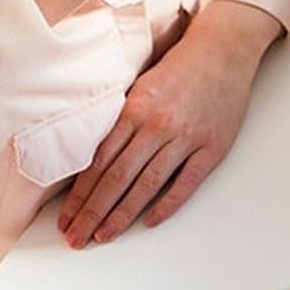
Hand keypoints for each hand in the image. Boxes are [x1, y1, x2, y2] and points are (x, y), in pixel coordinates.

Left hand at [59, 0, 280, 247]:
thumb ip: (120, 121)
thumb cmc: (179, 68)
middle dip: (93, 212)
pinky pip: (186, 182)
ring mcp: (186, 138)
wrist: (223, 51)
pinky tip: (149, 221)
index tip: (66, 218)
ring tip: (103, 237)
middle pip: (117, 179)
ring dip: (122, 214)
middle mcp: (157, 126)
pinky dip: (167, 204)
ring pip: (147, 184)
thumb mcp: (140, 87)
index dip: (80, 195)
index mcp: (134, 111)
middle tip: (76, 238)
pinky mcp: (213, 146)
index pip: (99, 162)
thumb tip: (93, 160)